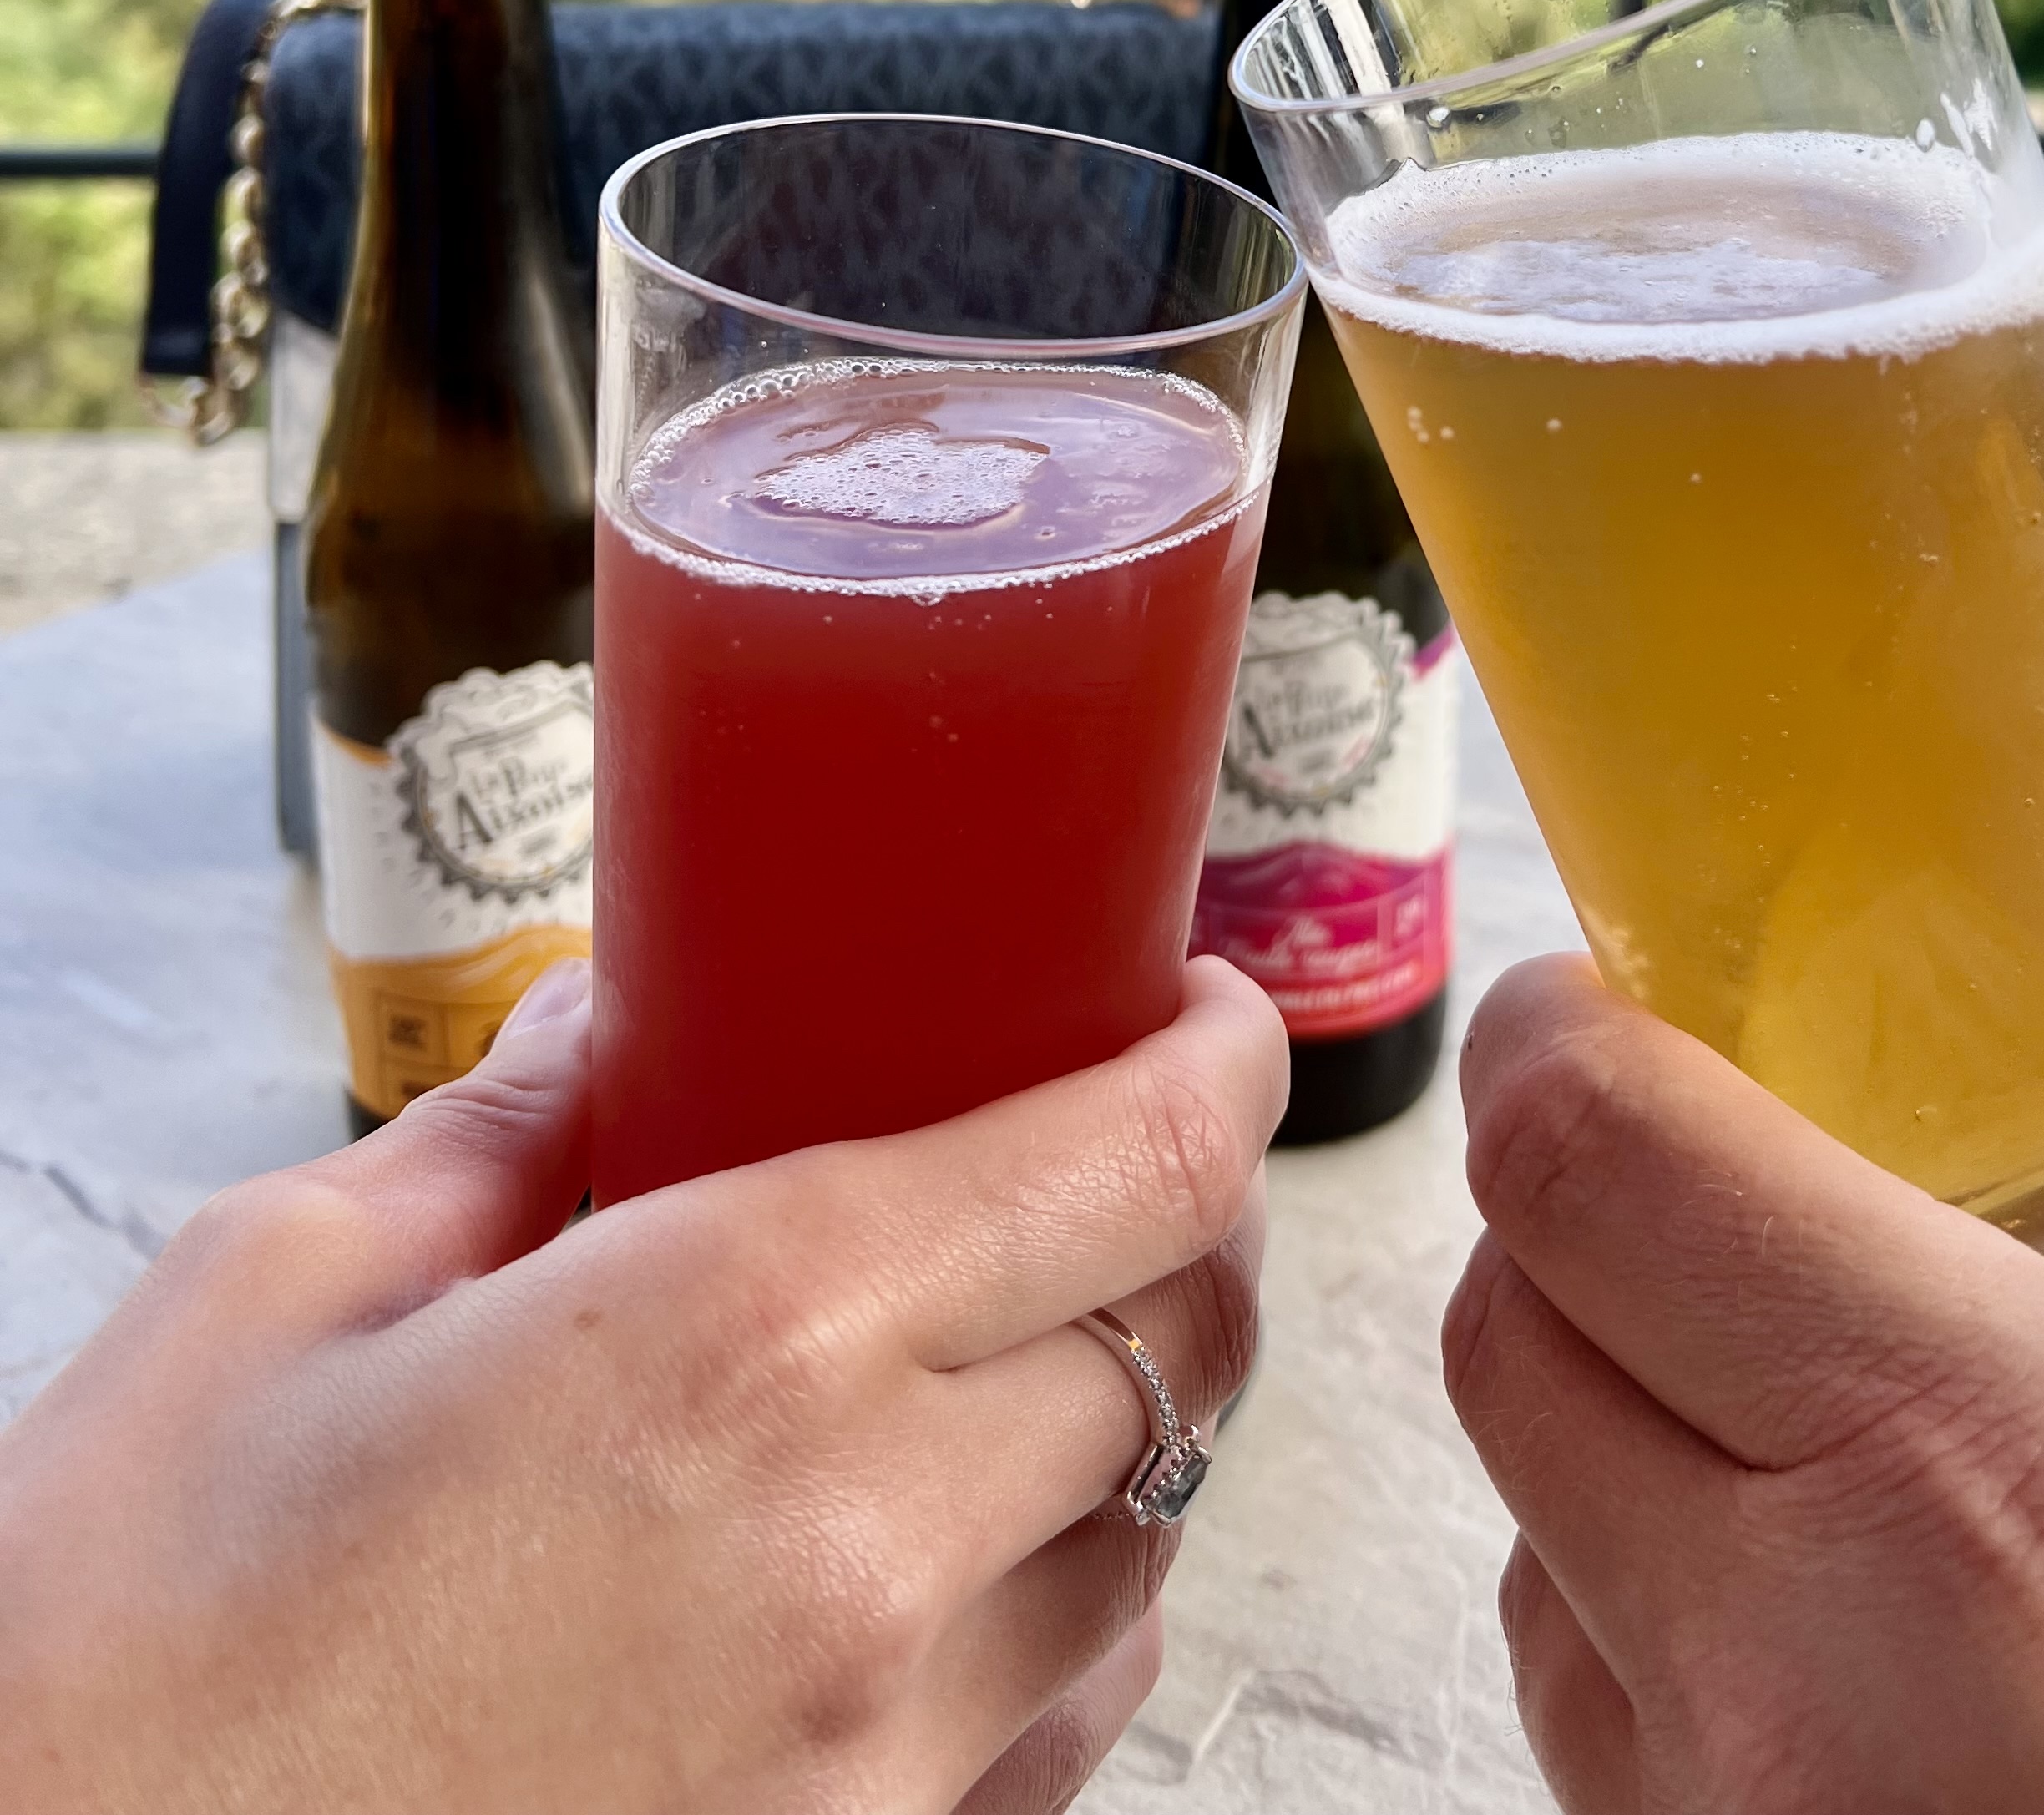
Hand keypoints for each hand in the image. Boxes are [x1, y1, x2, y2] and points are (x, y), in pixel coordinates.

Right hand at [0, 950, 1281, 1814]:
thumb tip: (619, 1019)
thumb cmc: (119, 1649)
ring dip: (1123, 1439)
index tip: (1205, 1014)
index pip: (1135, 1163)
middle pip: (1179, 1346)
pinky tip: (948, 1575)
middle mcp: (864, 1553)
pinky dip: (1055, 1632)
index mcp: (741, 1336)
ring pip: (1146, 1555)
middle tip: (1104, 1162)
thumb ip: (500, 1129)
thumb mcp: (281, 1293)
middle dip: (1172, 1229)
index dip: (1215, 1062)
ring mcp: (871, 1768)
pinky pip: (1057, 1744)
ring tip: (1018, 1364)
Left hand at [1443, 817, 2043, 1812]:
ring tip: (1806, 1437)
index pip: (1580, 1163)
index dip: (1561, 1043)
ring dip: (1611, 1450)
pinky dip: (1652, 1650)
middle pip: (1507, 1337)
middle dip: (1582, 1230)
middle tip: (1720, 1195)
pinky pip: (1588, 1745)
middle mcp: (1791, 1667)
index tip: (1612, 1008)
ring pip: (1524, 1543)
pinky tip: (1831, 1640)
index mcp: (1969, 1463)